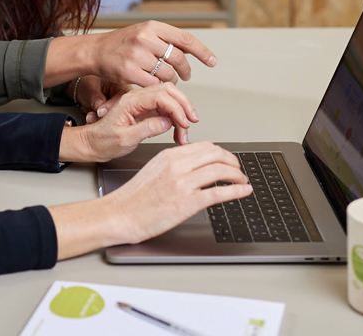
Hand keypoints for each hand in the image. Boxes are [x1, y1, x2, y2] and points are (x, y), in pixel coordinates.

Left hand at [60, 83, 197, 163]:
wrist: (91, 144)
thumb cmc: (102, 141)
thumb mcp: (124, 139)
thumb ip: (146, 129)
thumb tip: (167, 122)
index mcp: (130, 101)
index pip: (160, 96)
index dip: (176, 108)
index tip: (184, 122)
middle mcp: (137, 98)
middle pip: (168, 91)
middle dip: (184, 105)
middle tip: (192, 122)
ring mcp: (142, 104)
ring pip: (169, 99)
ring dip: (181, 114)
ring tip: (183, 133)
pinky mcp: (145, 111)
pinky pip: (165, 109)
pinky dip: (175, 119)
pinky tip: (177, 131)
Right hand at [87, 21, 216, 86]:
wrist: (95, 51)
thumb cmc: (122, 43)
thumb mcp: (144, 32)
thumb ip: (165, 39)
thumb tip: (190, 49)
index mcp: (152, 26)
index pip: (185, 39)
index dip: (202, 51)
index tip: (212, 61)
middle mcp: (145, 39)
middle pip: (179, 59)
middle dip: (186, 70)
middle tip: (186, 75)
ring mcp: (137, 56)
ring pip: (168, 74)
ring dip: (171, 79)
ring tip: (165, 78)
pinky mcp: (130, 72)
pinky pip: (154, 84)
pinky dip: (156, 86)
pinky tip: (152, 83)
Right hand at [103, 142, 251, 244]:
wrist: (119, 215)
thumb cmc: (133, 198)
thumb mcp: (154, 171)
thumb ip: (174, 166)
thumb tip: (195, 168)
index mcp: (169, 156)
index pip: (205, 146)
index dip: (222, 153)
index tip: (227, 161)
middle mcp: (177, 165)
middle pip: (216, 154)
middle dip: (233, 162)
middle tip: (238, 171)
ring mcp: (183, 183)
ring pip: (221, 170)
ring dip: (238, 176)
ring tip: (242, 182)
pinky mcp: (187, 202)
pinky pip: (219, 192)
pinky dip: (236, 191)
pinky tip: (243, 192)